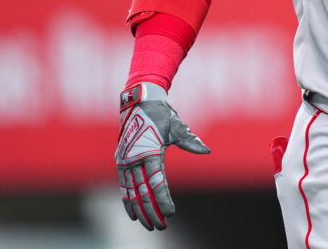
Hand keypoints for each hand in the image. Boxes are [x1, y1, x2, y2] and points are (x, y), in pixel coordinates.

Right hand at [115, 82, 209, 229]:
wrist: (138, 101)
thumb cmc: (160, 114)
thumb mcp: (176, 126)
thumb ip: (190, 140)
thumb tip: (206, 150)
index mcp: (149, 152)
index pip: (156, 183)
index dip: (163, 200)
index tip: (171, 213)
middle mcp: (134, 159)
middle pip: (142, 193)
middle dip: (152, 212)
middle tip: (161, 226)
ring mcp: (125, 161)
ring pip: (130, 193)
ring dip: (139, 211)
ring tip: (148, 225)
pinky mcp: (121, 161)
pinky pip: (123, 186)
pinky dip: (127, 201)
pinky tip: (133, 214)